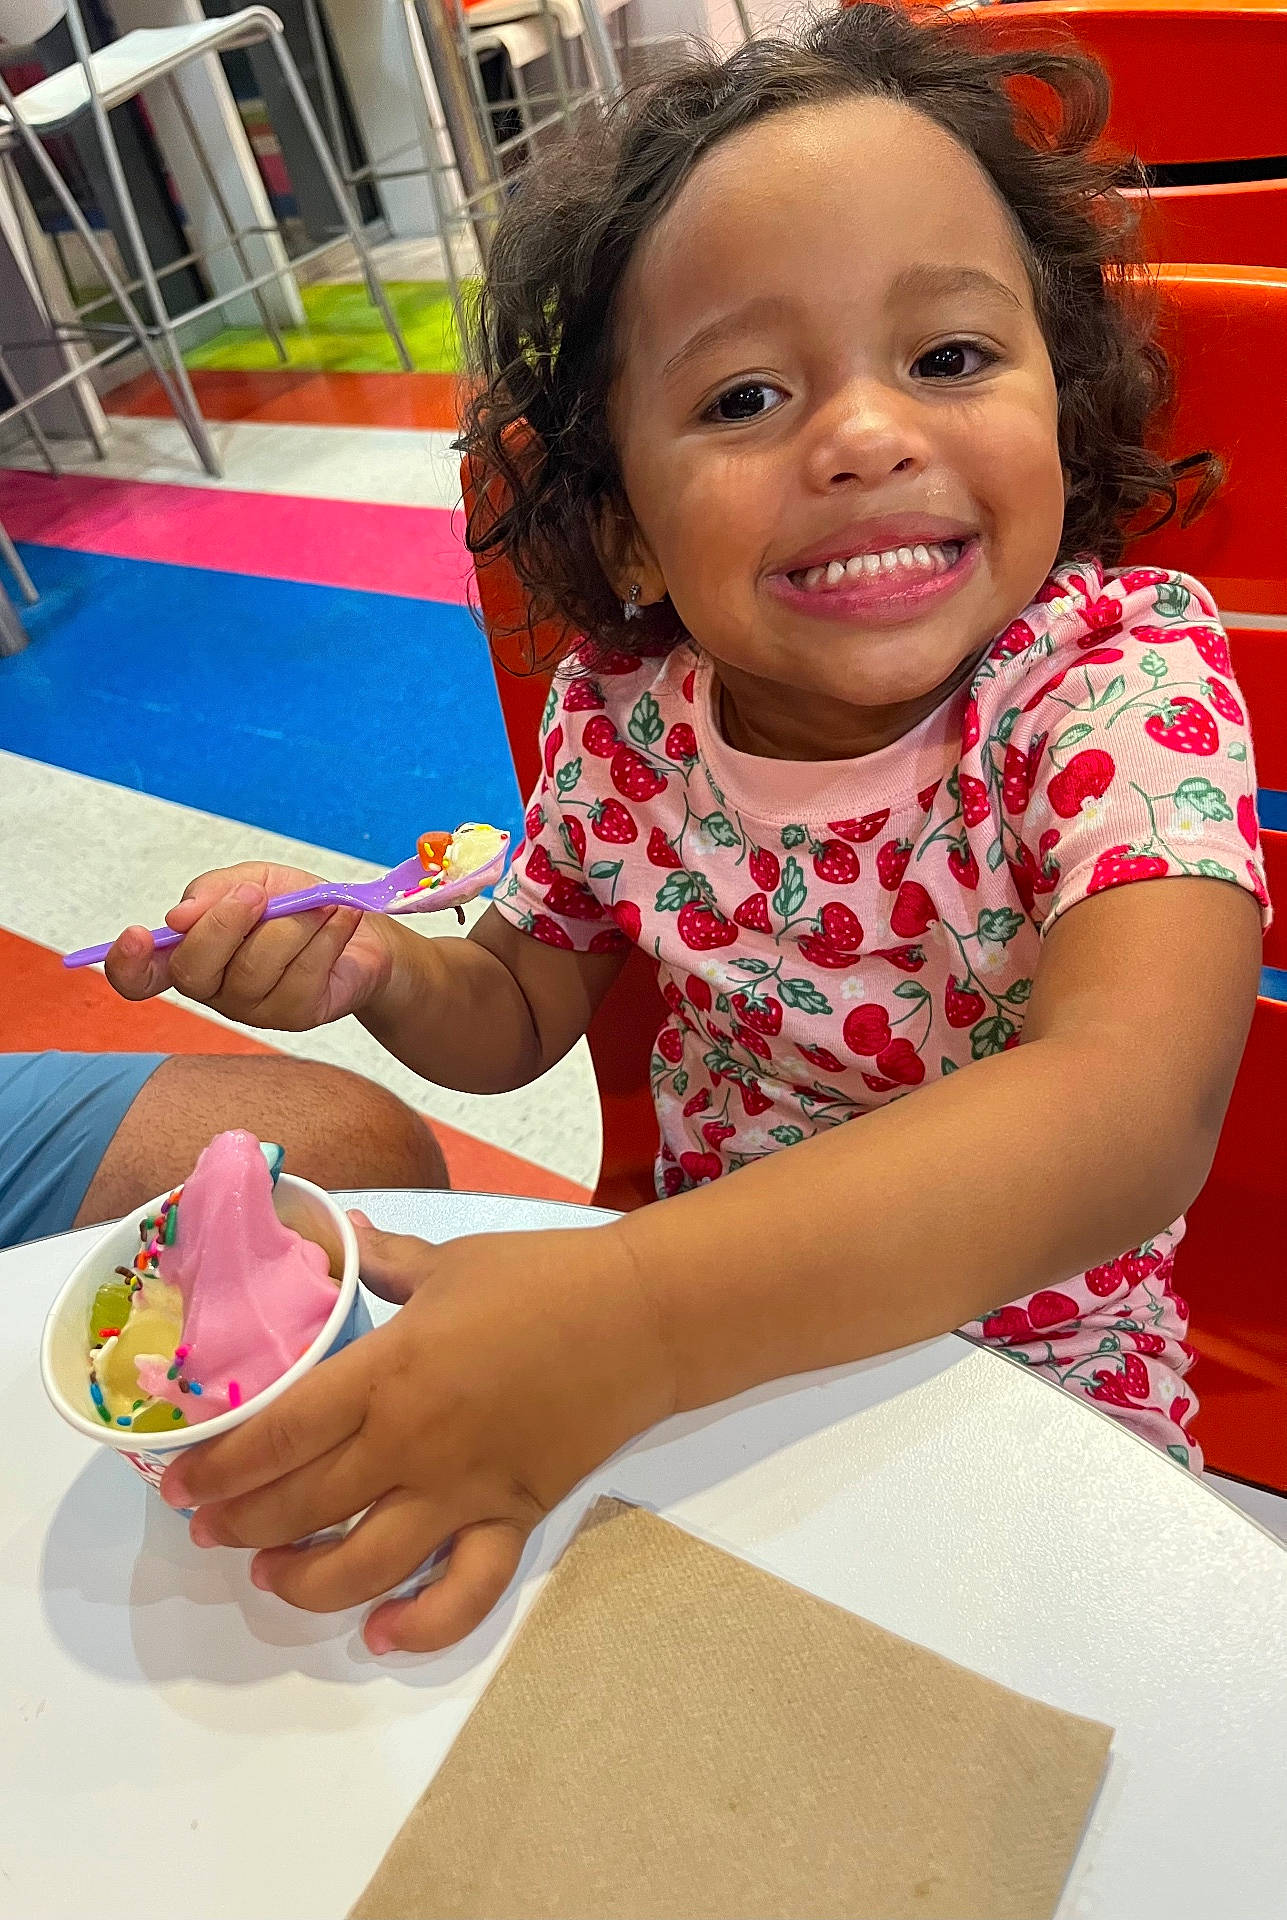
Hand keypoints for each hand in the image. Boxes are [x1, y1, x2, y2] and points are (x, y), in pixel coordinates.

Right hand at [103, 862, 396, 1028]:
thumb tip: (179, 917)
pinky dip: (326, 936)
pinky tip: (340, 915)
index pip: (139, 977)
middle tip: (256, 895)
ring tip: (318, 903)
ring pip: (256, 968)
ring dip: (290, 925)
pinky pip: (303, 974)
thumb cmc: (293, 902)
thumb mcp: (251, 881)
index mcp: (189, 954)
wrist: (356, 923)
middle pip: (196, 970)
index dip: (128, 965)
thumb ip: (213, 892)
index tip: (138, 935)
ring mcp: (253, 1008)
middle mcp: (213, 988)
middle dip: (224, 924)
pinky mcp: (296, 1015)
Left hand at [160, 1215, 674, 1653]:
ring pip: (363, 1566)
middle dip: (240, 1524)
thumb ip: (385, 1260)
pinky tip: (381, 1636)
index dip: (221, 1467)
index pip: (281, 1434)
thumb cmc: (543, 1276)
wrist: (643, 1316)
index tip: (183, 1484)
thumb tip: (340, 1234)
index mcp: (390, 1372)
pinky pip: (464, 1591)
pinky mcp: (512, 1516)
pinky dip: (420, 1625)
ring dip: (302, 1582)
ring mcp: (464, 1489)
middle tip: (208, 1528)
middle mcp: (413, 1442)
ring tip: (270, 1575)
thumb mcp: (451, 1259)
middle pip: (303, 1505)